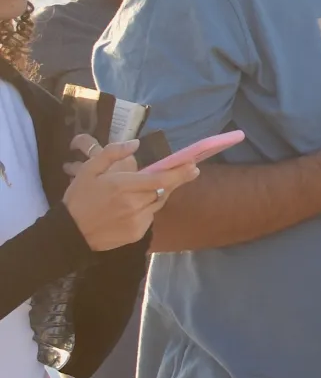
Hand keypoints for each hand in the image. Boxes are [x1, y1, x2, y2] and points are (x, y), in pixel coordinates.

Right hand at [62, 139, 200, 251]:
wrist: (69, 233)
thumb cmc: (79, 198)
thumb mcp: (89, 170)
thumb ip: (112, 153)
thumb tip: (135, 143)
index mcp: (123, 186)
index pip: (160, 179)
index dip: (179, 173)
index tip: (194, 166)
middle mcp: (134, 204)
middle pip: (162, 190)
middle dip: (170, 182)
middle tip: (179, 174)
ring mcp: (137, 221)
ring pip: (157, 203)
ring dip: (155, 195)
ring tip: (140, 193)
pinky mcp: (137, 234)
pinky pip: (149, 217)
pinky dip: (146, 210)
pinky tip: (131, 209)